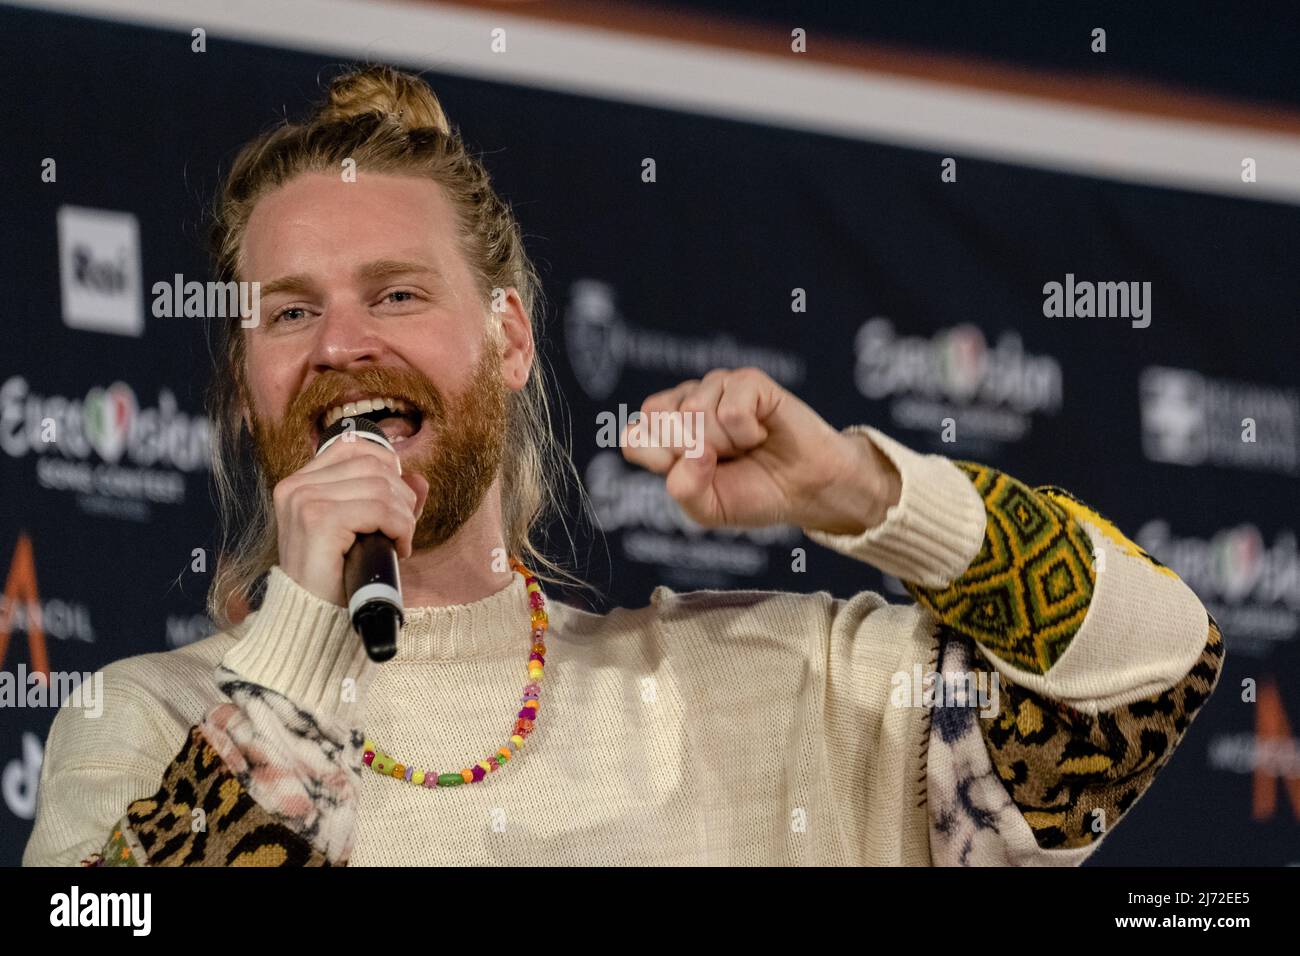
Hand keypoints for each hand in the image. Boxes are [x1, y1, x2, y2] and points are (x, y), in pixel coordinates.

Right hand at [273, 439, 429, 605]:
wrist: (312, 621)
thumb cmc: (336, 577)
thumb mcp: (362, 531)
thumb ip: (388, 500)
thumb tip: (418, 477)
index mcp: (298, 483)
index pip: (352, 446)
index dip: (386, 467)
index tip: (396, 501)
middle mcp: (296, 487)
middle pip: (372, 464)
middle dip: (401, 495)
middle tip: (402, 529)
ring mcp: (304, 501)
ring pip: (380, 486)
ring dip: (403, 516)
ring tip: (400, 541)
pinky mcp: (318, 521)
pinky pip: (380, 509)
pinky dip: (400, 528)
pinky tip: (398, 548)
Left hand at [621, 367, 899, 532]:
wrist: (807, 490)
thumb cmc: (754, 495)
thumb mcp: (708, 509)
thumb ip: (684, 488)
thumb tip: (693, 449)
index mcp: (667, 433)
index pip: (635, 438)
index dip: (661, 461)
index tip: (696, 473)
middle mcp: (686, 404)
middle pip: (661, 422)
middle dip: (696, 454)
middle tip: (726, 461)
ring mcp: (715, 387)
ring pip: (696, 413)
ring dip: (727, 444)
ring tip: (746, 447)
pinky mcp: (748, 381)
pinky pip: (730, 410)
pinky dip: (748, 434)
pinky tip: (761, 434)